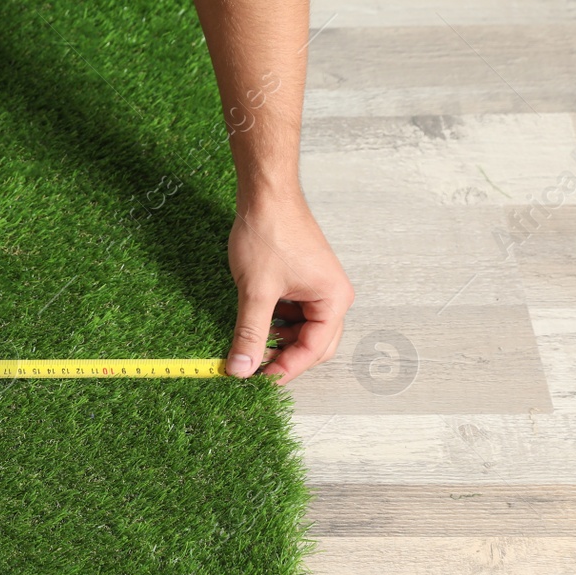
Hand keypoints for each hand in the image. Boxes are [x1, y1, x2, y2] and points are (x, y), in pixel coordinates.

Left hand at [225, 190, 353, 384]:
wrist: (265, 193)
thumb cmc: (269, 232)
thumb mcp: (256, 291)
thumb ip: (250, 333)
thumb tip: (242, 369)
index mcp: (333, 300)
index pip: (314, 350)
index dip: (286, 369)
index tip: (259, 381)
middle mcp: (332, 295)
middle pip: (314, 344)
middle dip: (286, 357)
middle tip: (255, 368)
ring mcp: (318, 286)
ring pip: (302, 328)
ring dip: (279, 339)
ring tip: (251, 343)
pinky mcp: (302, 278)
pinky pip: (293, 311)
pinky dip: (276, 321)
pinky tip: (256, 320)